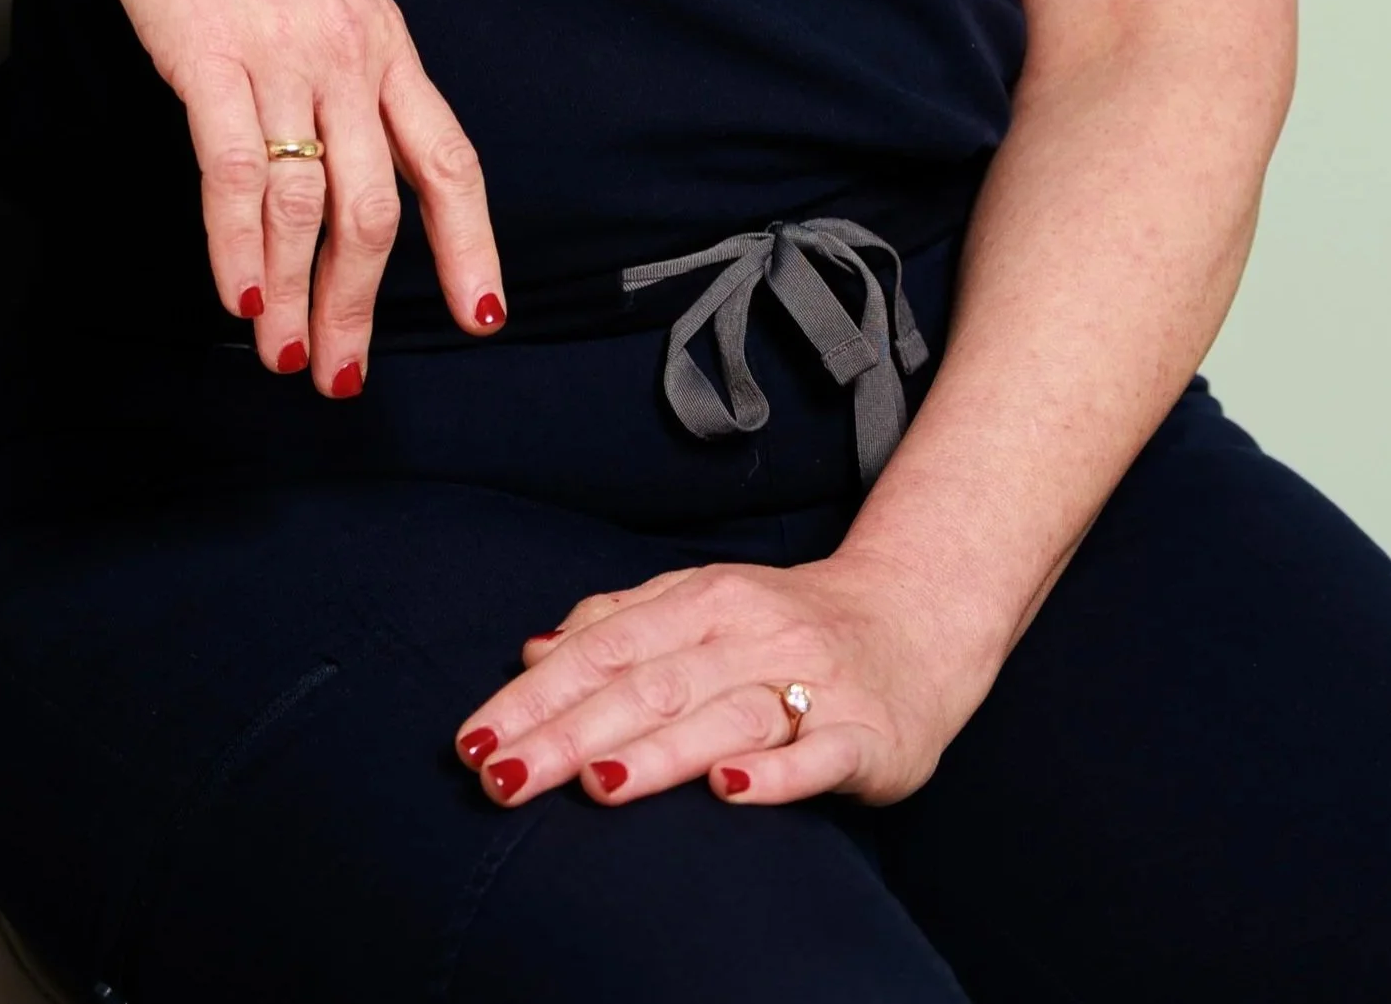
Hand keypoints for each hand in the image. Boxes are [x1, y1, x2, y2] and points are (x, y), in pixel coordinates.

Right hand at [52, 0, 504, 395]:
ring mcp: (282, 55)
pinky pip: (237, 174)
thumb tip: (343, 131)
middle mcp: (348, 53)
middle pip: (378, 208)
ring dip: (295, 296)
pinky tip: (236, 295)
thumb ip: (341, 52)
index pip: (449, 160)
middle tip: (341, 374)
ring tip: (282, 354)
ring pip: (309, 206)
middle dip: (361, 305)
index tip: (483, 314)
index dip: (471, 246)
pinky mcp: (211, 58)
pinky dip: (237, 247)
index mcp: (383, 36)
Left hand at [452, 550, 995, 811]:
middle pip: (649, 686)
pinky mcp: (867, 734)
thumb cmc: (788, 623)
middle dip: (569, 734)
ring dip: (659, 751)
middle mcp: (751, 635)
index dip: (535, 695)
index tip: (474, 740)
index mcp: (702, 601)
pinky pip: (817, 755)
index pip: (603, 649)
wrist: (916, 618)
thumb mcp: (700, 604)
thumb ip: (618, 622)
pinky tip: (730, 789)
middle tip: (503, 777)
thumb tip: (531, 649)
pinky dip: (775, 773)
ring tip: (597, 782)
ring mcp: (811, 683)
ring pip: (724, 717)